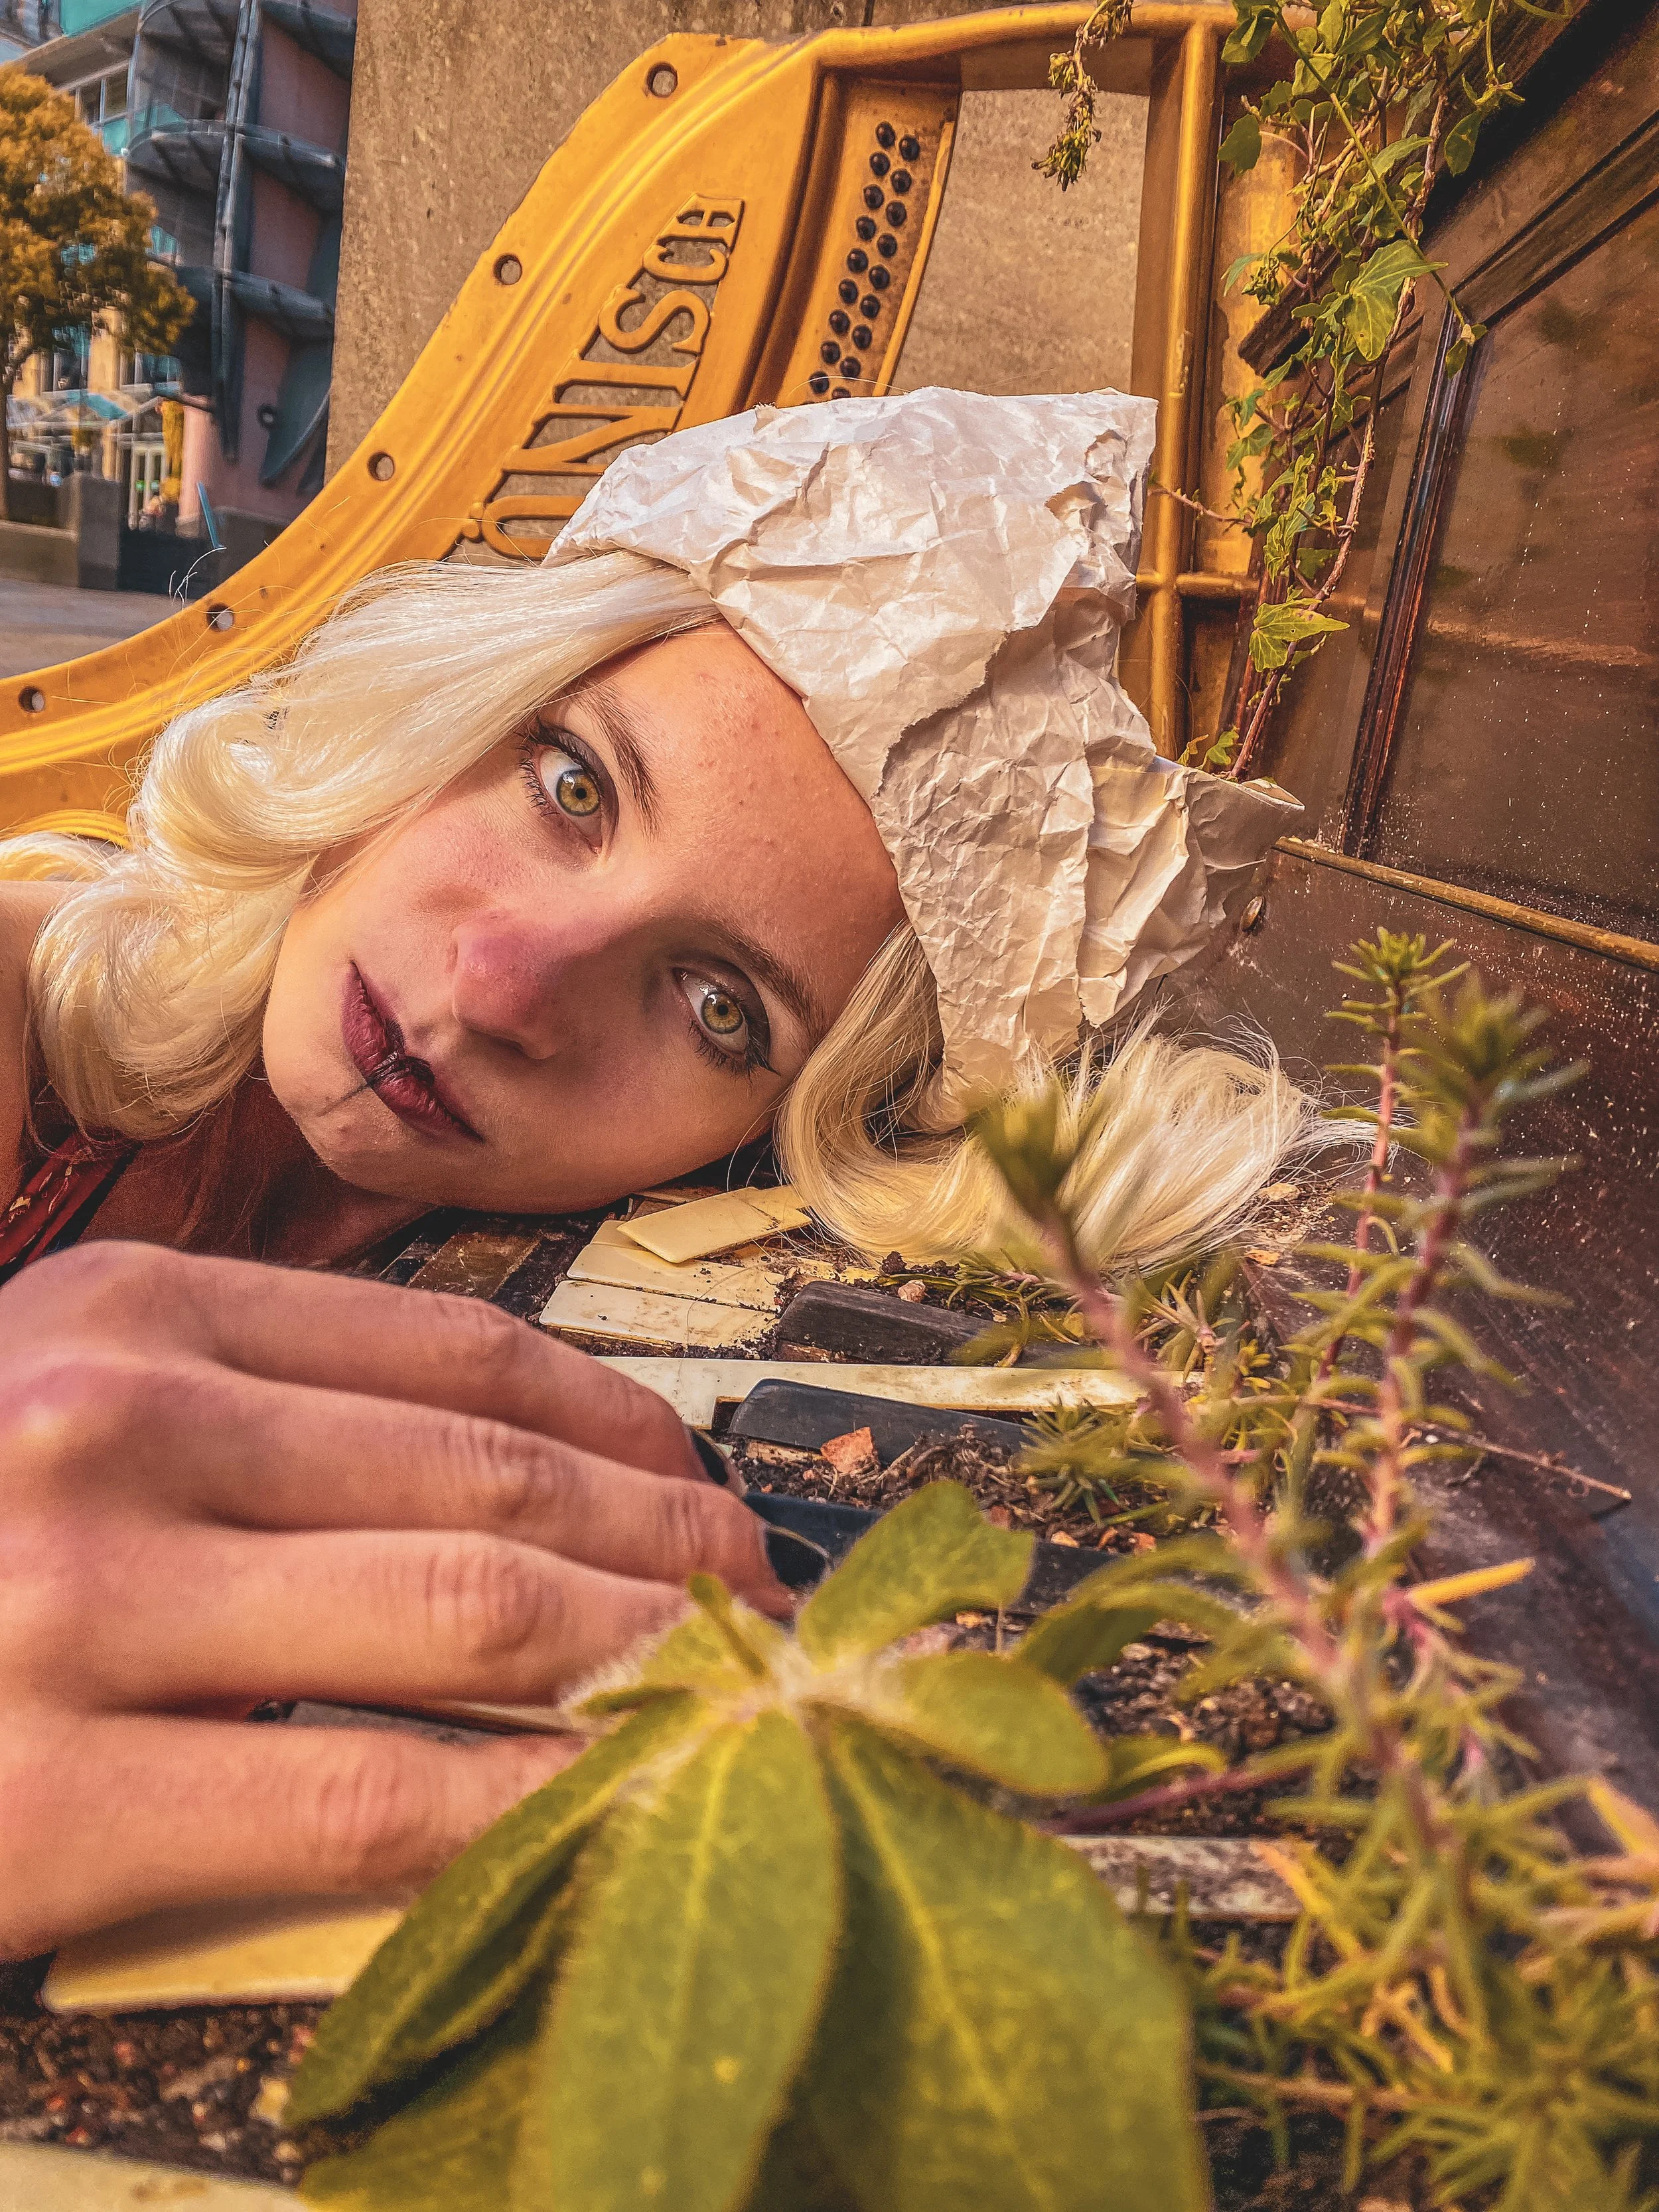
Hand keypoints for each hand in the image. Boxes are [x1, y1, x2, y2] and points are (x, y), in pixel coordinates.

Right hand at [0, 1242, 789, 1956]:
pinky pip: (370, 1802)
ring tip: (733, 1690)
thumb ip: (255, 1408)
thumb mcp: (58, 1404)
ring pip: (471, 1622)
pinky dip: (523, 1807)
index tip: (711, 1485)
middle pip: (494, 1482)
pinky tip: (607, 1814)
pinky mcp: (52, 1796)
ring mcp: (81, 1602)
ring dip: (639, 1660)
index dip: (626, 1428)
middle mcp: (118, 1423)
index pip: (461, 1356)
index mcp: (131, 1316)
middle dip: (672, 1546)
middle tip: (769, 1598)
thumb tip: (501, 1459)